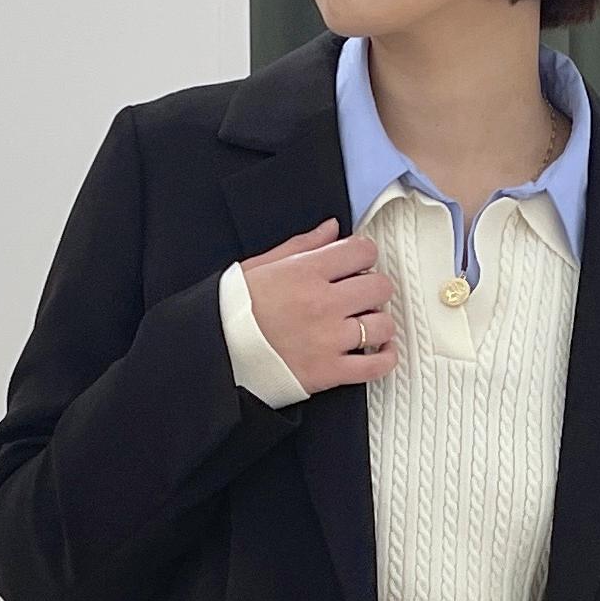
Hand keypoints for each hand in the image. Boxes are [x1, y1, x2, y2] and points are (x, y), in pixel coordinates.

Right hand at [242, 217, 399, 393]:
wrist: (215, 354)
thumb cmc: (232, 311)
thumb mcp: (261, 266)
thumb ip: (302, 245)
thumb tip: (332, 228)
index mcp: (305, 272)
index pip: (361, 251)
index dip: (364, 255)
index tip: (358, 264)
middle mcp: (322, 303)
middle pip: (379, 287)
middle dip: (374, 288)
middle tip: (362, 296)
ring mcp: (328, 339)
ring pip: (382, 325)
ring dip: (379, 324)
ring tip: (366, 325)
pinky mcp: (329, 372)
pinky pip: (375, 366)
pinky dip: (384, 358)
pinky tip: (379, 351)